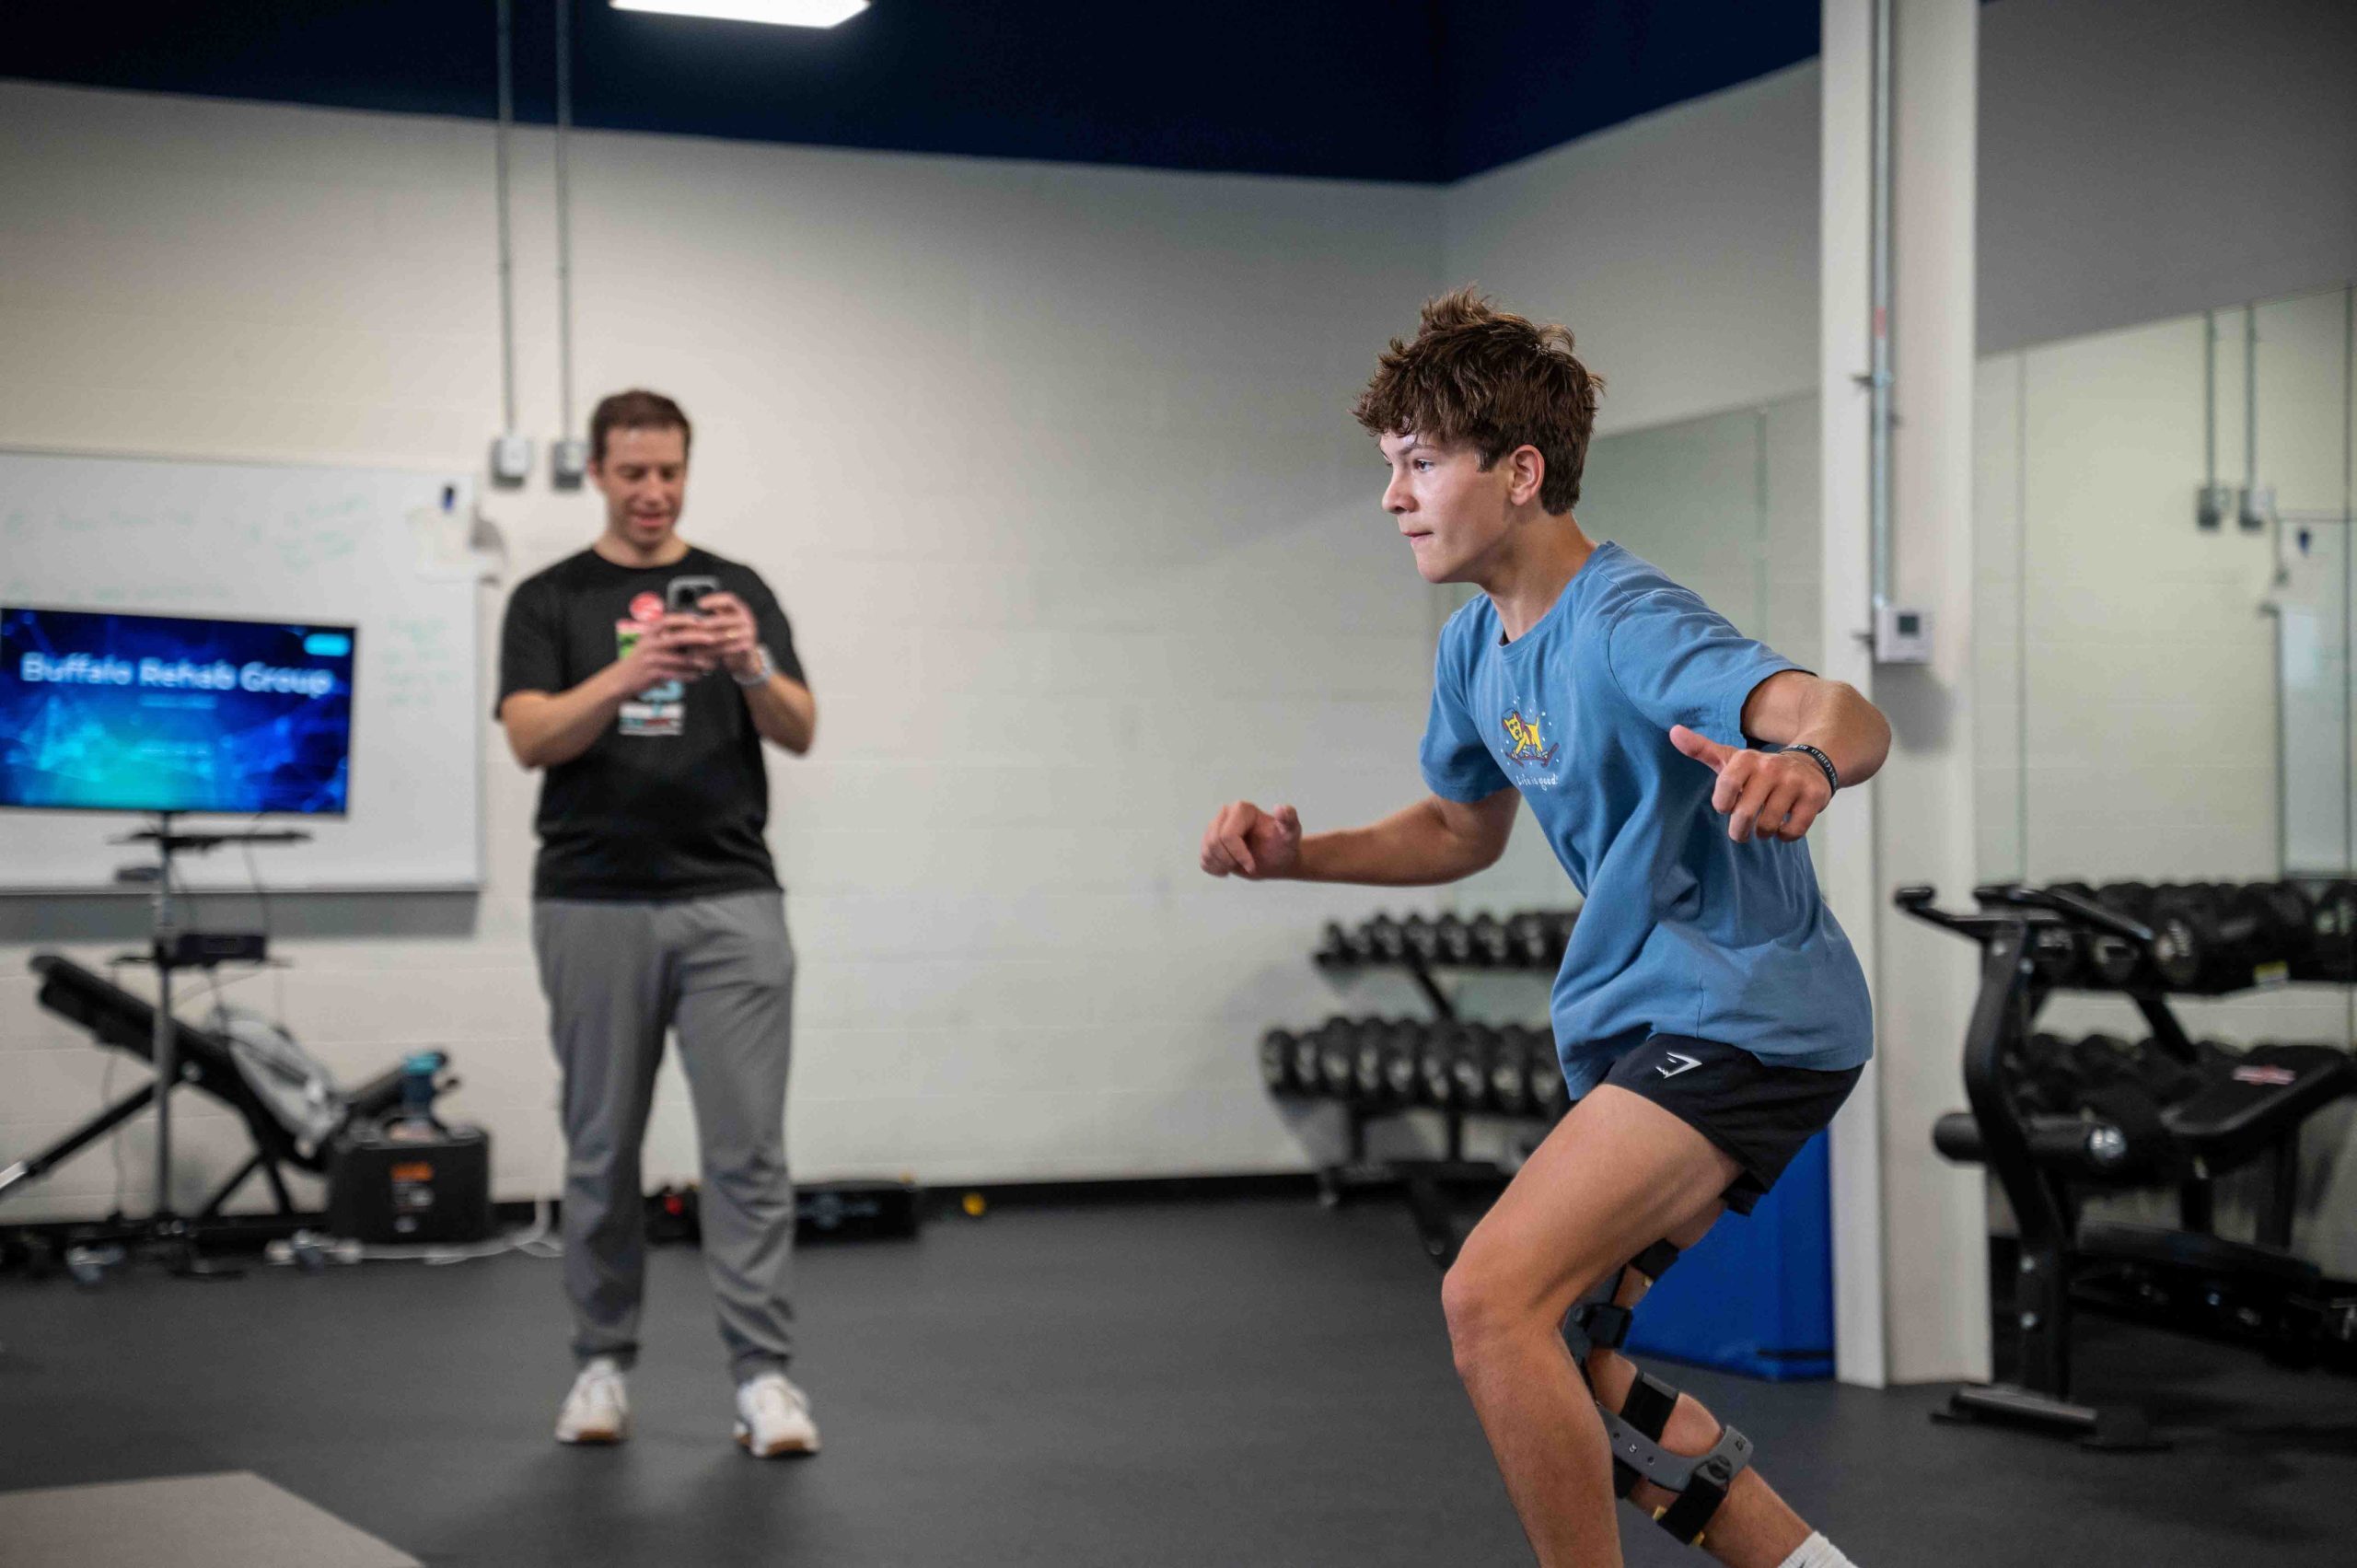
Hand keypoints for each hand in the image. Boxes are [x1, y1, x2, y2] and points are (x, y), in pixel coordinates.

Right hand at [620, 616, 715, 686]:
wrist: (623, 678)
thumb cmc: (641, 659)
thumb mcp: (649, 642)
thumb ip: (666, 636)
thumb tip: (692, 630)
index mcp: (650, 633)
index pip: (667, 621)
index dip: (683, 619)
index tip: (698, 619)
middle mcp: (650, 644)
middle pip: (677, 638)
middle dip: (697, 638)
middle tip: (713, 639)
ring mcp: (652, 659)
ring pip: (681, 660)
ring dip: (698, 662)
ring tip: (710, 664)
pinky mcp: (654, 674)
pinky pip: (676, 675)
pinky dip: (689, 675)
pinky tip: (697, 675)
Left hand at [692, 591, 763, 680]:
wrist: (746, 657)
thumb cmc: (730, 636)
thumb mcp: (726, 622)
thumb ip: (715, 615)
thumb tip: (691, 611)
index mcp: (740, 609)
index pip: (729, 599)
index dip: (714, 600)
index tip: (699, 604)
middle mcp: (746, 619)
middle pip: (723, 619)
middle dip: (706, 623)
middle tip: (692, 626)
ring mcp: (748, 633)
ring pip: (722, 636)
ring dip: (705, 639)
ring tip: (691, 641)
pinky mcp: (746, 647)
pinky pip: (725, 648)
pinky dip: (710, 651)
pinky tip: (699, 652)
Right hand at [1200, 800, 1302, 878]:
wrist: (1276, 859)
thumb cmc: (1283, 845)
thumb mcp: (1290, 834)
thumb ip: (1289, 820)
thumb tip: (1280, 808)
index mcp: (1242, 809)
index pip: (1228, 836)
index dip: (1238, 855)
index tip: (1252, 866)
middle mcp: (1225, 814)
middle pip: (1214, 842)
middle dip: (1229, 860)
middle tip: (1246, 866)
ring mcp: (1214, 827)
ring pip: (1207, 850)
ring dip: (1222, 865)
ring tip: (1239, 866)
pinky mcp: (1209, 841)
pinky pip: (1203, 859)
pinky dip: (1214, 868)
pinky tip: (1229, 869)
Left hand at [1668, 725, 1829, 843]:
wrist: (1810, 764)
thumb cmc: (1760, 770)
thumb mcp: (1730, 758)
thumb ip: (1701, 749)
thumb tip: (1673, 731)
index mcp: (1747, 759)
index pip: (1725, 791)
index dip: (1724, 805)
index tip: (1728, 806)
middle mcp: (1772, 767)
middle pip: (1744, 814)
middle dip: (1739, 831)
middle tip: (1741, 831)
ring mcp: (1795, 782)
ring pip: (1768, 825)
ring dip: (1763, 833)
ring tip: (1764, 826)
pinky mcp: (1815, 797)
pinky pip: (1793, 830)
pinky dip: (1784, 835)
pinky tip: (1783, 826)